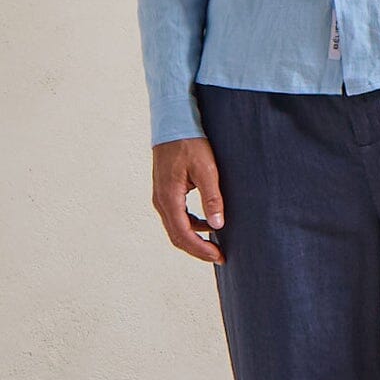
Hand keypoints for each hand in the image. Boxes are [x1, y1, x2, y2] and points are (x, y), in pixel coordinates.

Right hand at [151, 136, 225, 264]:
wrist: (173, 123)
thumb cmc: (190, 142)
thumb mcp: (206, 169)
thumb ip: (212, 197)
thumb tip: (217, 225)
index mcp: (169, 197)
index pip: (183, 234)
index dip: (201, 249)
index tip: (218, 256)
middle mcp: (161, 201)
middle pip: (177, 236)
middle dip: (198, 249)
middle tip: (219, 256)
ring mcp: (161, 197)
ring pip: (175, 228)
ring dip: (194, 238)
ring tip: (215, 243)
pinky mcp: (165, 192)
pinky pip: (176, 216)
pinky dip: (190, 225)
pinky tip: (206, 223)